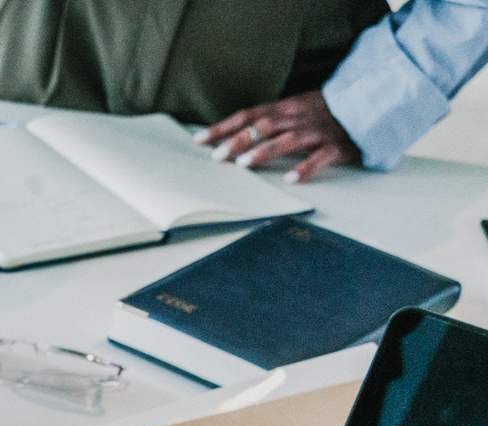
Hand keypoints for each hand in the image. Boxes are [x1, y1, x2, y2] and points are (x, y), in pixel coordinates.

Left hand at [194, 91, 359, 182]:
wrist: (368, 105)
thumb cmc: (324, 111)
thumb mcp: (294, 108)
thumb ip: (268, 120)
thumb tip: (232, 135)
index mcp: (285, 107)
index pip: (247, 115)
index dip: (222, 127)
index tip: (198, 140)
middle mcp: (298, 117)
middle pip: (263, 126)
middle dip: (238, 140)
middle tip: (217, 156)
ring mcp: (316, 131)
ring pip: (286, 140)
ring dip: (264, 152)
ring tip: (244, 164)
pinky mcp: (335, 146)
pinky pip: (318, 158)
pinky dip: (304, 168)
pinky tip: (289, 180)